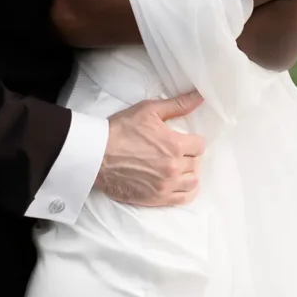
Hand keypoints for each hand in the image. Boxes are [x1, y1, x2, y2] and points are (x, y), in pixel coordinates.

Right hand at [94, 90, 206, 206]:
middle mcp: (173, 167)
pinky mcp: (157, 199)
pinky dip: (187, 192)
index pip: (200, 145)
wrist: (96, 154)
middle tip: (176, 152)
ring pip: (193, 181)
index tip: (184, 140)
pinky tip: (181, 184)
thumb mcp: (149, 110)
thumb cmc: (120, 130)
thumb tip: (200, 97)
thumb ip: (178, 105)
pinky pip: (183, 199)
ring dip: (189, 173)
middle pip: (196, 163)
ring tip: (178, 168)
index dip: (192, 141)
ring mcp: (166, 185)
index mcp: (174, 144)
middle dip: (188, 156)